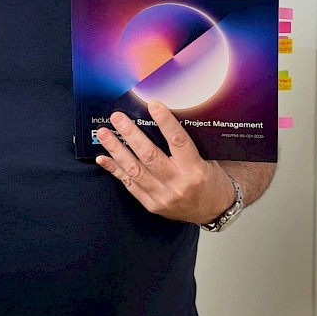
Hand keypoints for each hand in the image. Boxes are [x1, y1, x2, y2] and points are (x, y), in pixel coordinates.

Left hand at [95, 100, 235, 223]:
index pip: (178, 141)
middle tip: (117, 117)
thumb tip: (162, 117)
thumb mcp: (206, 158)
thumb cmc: (209, 179)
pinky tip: (103, 158)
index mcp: (195, 169)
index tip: (153, 104)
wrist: (213, 211)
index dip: (165, 122)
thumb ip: (185, 143)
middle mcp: (178, 184)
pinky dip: (115, 170)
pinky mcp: (152, 205)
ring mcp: (163, 196)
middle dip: (130, 134)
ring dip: (116, 150)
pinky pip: (129, 185)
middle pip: (149, 156)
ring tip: (104, 133)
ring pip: (135, 170)